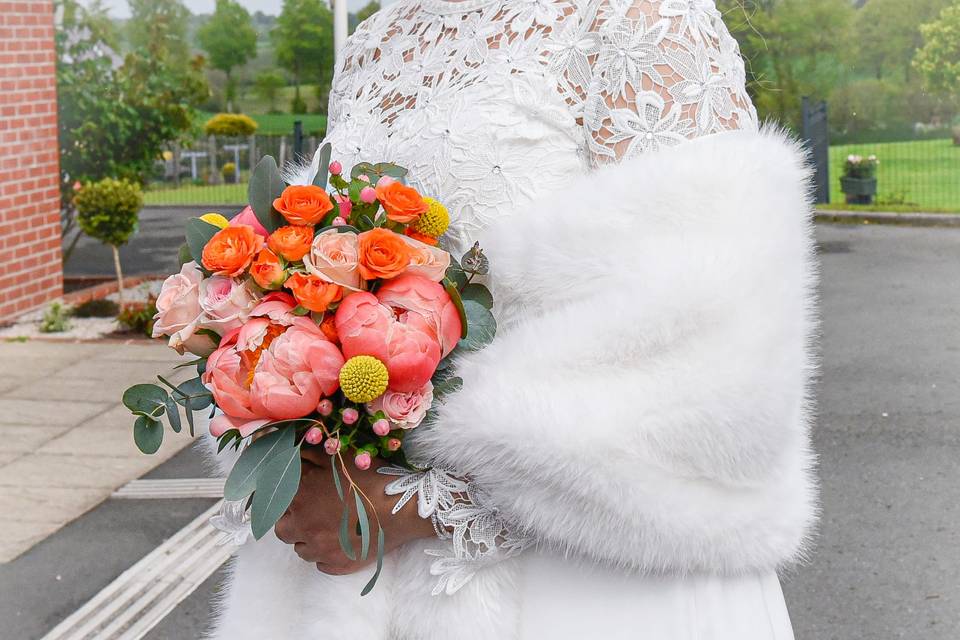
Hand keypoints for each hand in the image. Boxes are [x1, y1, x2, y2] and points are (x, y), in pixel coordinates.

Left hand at [274, 449, 435, 574]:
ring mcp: (320, 550)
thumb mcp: (340, 459)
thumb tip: (295, 452)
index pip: (278, 501)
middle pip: (283, 529)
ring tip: (327, 527)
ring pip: (301, 549)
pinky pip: (321, 565)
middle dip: (292, 521)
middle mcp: (304, 527)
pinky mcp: (337, 566)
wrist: (399, 508)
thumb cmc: (370, 481)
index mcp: (300, 499)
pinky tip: (340, 542)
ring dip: (308, 539)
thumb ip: (312, 455)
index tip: (301, 494)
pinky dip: (326, 555)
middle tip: (311, 512)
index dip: (290, 497)